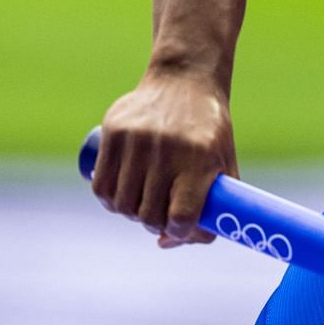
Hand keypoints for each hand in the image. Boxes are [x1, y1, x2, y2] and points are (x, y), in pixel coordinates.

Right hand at [88, 66, 235, 247]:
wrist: (185, 81)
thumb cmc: (208, 133)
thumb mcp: (223, 164)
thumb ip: (210, 210)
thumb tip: (166, 243)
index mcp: (200, 159)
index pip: (182, 216)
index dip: (179, 232)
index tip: (178, 227)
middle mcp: (168, 149)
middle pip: (149, 214)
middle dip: (154, 224)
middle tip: (159, 216)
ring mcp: (137, 140)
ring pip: (122, 204)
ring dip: (131, 213)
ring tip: (141, 204)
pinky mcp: (114, 132)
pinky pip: (101, 186)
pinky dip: (109, 200)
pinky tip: (120, 197)